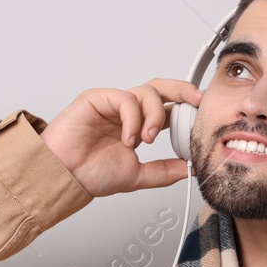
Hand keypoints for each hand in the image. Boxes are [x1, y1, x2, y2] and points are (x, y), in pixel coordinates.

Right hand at [41, 79, 199, 196]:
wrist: (63, 177)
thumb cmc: (89, 174)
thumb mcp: (136, 176)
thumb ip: (163, 171)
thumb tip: (189, 168)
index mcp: (138, 126)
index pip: (168, 109)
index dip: (186, 110)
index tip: (202, 118)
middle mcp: (127, 112)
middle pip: (161, 89)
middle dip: (182, 91)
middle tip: (196, 101)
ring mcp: (112, 104)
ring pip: (147, 92)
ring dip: (153, 115)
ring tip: (146, 139)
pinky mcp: (97, 98)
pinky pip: (125, 98)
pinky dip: (132, 118)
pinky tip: (127, 138)